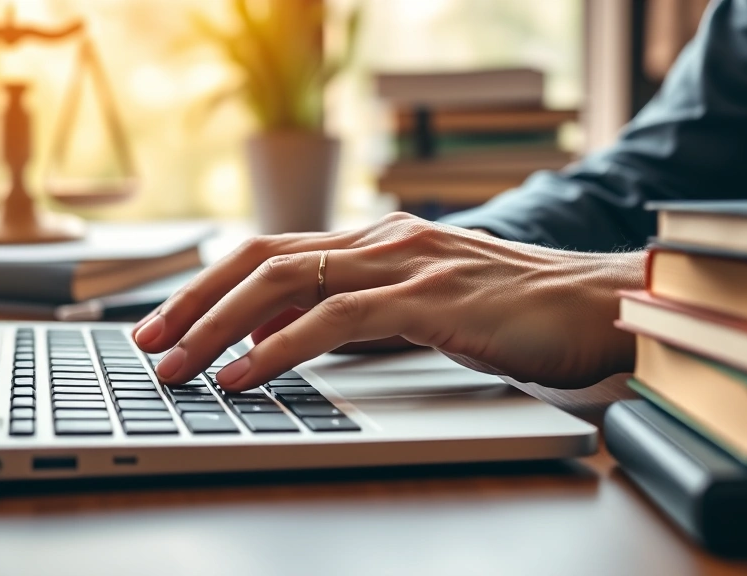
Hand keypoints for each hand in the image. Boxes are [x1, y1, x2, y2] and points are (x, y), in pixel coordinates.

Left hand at [132, 212, 644, 390]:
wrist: (598, 304)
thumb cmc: (517, 311)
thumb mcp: (423, 305)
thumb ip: (359, 312)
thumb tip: (286, 337)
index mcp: (378, 241)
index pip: (273, 254)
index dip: (211, 285)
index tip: (169, 323)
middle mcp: (383, 241)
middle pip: (263, 260)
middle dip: (195, 302)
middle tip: (149, 343)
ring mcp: (406, 264)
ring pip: (287, 283)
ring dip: (220, 327)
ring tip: (179, 366)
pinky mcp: (430, 298)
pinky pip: (336, 320)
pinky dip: (280, 348)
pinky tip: (246, 373)